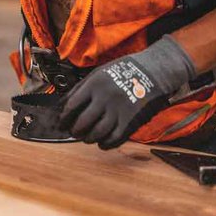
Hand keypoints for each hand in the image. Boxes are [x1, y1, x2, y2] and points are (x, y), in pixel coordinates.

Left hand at [59, 37, 197, 149]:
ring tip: (86, 137)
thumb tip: (63, 104)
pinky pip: (114, 138)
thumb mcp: (99, 73)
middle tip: (74, 132)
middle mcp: (105, 98)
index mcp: (94, 84)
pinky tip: (101, 142)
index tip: (62, 123)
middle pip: (82, 122)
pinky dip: (105, 144)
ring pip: (97, 133)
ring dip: (88, 138)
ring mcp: (118, 110)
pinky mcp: (131, 121)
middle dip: (75, 131)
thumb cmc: (123, 71)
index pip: (72, 106)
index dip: (64, 118)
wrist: (152, 72)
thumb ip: (81, 88)